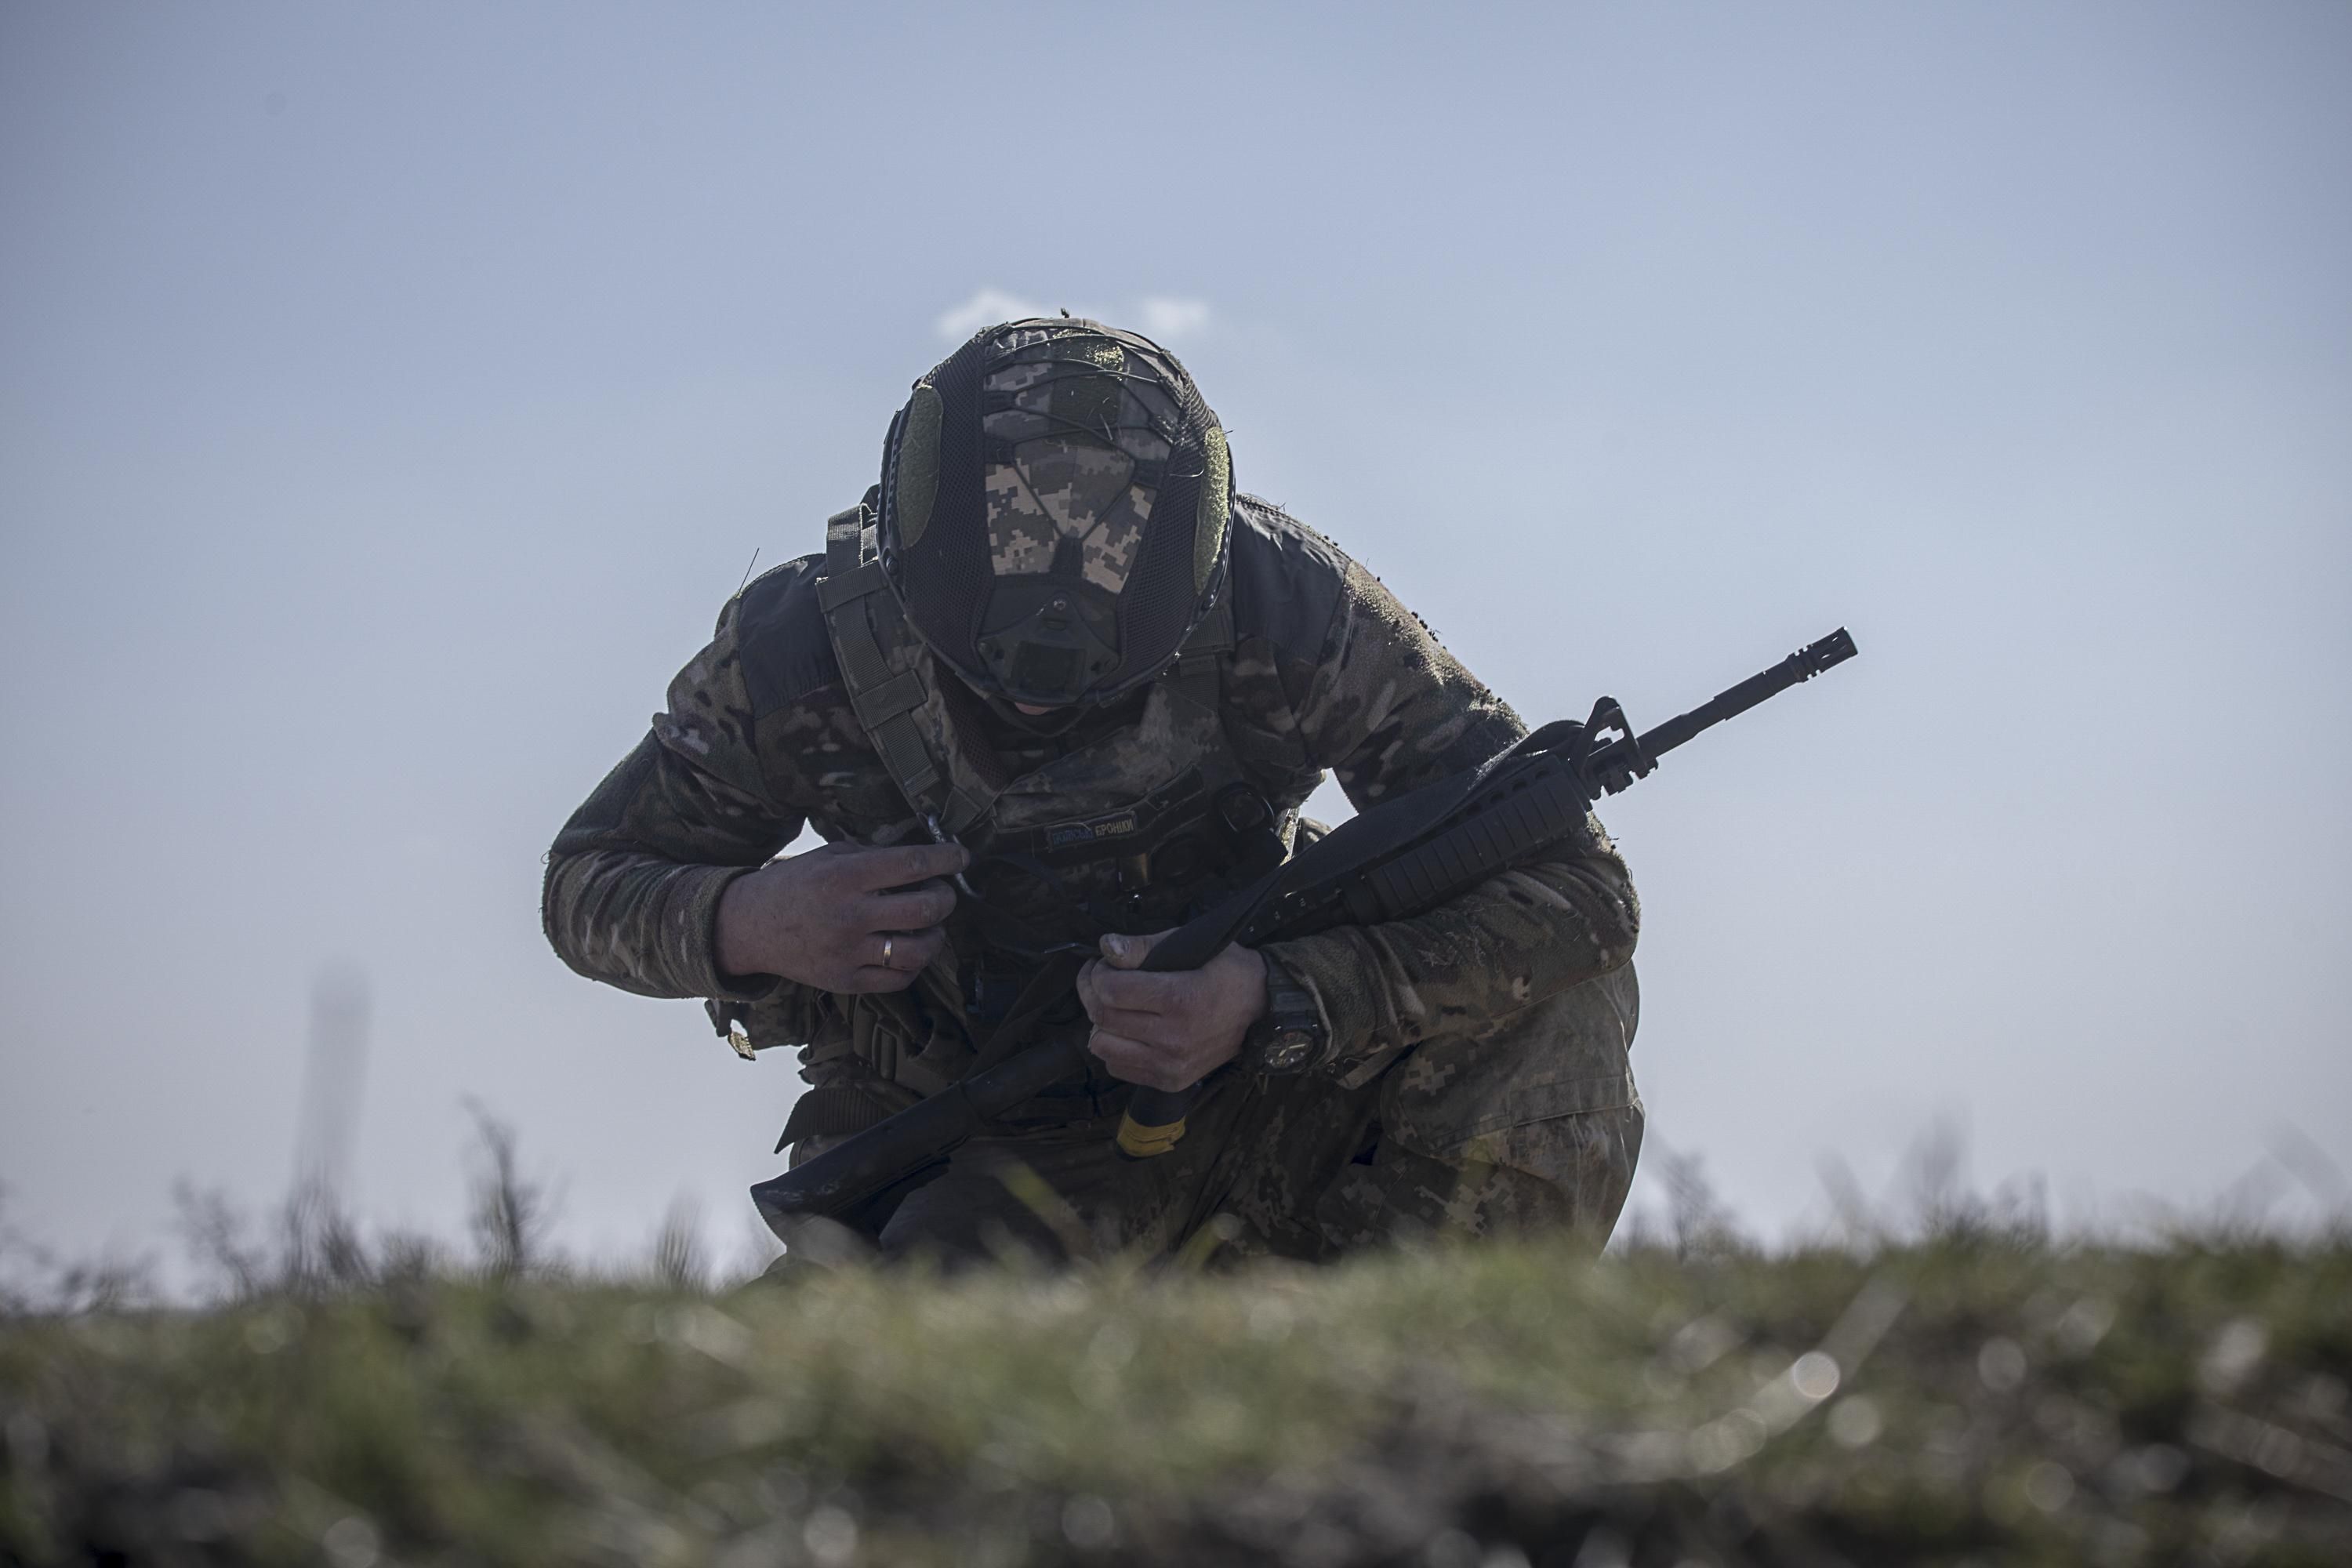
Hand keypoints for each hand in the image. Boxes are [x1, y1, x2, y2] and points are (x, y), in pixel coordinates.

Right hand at [714, 841, 965, 993]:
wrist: (749, 926)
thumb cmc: (795, 884)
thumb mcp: (829, 855)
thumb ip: (874, 855)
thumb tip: (924, 856)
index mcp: (846, 876)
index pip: (913, 865)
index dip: (947, 859)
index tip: (961, 856)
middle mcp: (850, 915)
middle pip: (926, 908)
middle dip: (946, 897)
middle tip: (942, 892)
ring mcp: (849, 952)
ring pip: (919, 950)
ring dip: (937, 935)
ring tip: (930, 925)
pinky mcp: (846, 981)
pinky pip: (899, 979)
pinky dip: (915, 964)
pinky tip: (910, 949)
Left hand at [1077, 930, 1268, 1091]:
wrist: (1262, 1011)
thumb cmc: (1226, 971)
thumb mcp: (1192, 944)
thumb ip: (1144, 946)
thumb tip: (1106, 947)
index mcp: (1180, 998)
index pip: (1111, 991)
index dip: (1098, 973)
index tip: (1105, 965)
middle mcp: (1174, 1037)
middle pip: (1103, 1018)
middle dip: (1091, 993)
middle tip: (1101, 980)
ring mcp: (1172, 1064)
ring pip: (1103, 1047)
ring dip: (1101, 1024)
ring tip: (1115, 1008)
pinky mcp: (1170, 1081)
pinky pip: (1118, 1067)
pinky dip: (1116, 1047)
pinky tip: (1130, 1030)